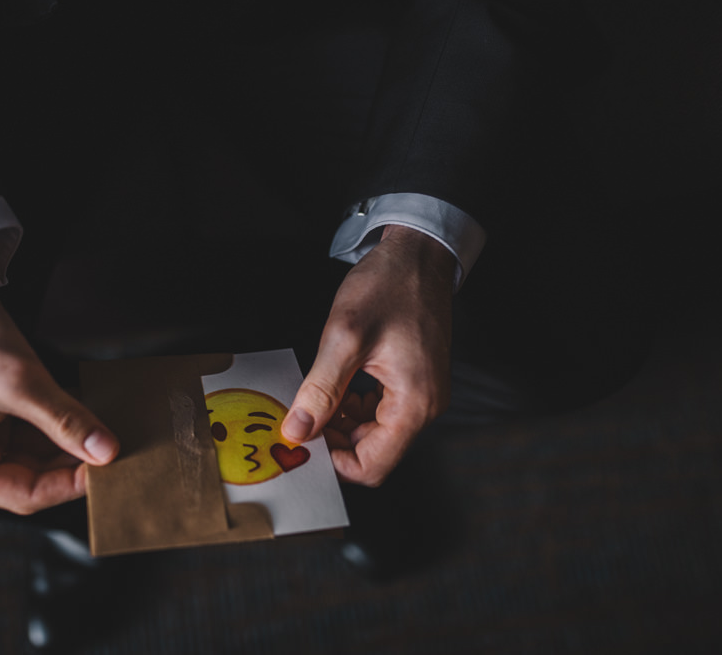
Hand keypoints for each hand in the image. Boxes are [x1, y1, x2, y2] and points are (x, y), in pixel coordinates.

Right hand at [0, 251, 118, 514]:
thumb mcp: (19, 381)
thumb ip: (66, 420)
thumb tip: (106, 450)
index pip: (24, 494)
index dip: (69, 484)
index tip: (108, 468)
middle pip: (31, 478)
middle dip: (73, 462)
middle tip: (115, 450)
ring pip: (36, 454)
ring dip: (70, 442)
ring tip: (107, 431)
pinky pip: (31, 430)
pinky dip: (59, 422)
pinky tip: (88, 413)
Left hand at [281, 225, 453, 485]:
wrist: (417, 255)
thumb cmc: (390, 286)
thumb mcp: (344, 337)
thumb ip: (320, 389)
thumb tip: (297, 430)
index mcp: (414, 405)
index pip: (372, 467)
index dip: (333, 461)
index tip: (303, 440)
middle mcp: (424, 407)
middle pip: (371, 453)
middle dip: (333, 440)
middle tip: (300, 418)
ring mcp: (420, 395)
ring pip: (371, 433)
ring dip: (339, 422)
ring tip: (313, 397)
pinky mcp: (412, 383)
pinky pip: (377, 412)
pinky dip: (351, 406)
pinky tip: (333, 385)